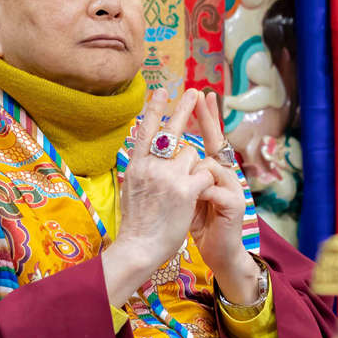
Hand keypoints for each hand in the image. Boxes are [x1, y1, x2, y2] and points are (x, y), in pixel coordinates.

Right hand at [101, 88, 213, 305]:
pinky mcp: (186, 188)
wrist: (139, 247)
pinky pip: (205, 173)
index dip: (153, 108)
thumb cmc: (137, 223)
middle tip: (193, 92)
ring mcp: (168, 175)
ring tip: (187, 189)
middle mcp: (150, 165)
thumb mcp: (131, 188)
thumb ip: (141, 168)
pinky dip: (206, 182)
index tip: (161, 90)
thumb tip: (145, 153)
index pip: (144, 129)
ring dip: (196, 167)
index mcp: (135, 165)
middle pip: (171, 130)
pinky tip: (198, 196)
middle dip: (183, 108)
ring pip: (193, 155)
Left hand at [191, 92, 259, 304]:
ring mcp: (232, 186)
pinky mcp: (234, 203)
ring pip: (208, 164)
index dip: (205, 116)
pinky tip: (195, 203)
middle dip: (207, 117)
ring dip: (192, 176)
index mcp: (210, 171)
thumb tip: (158, 150)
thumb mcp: (182, 193)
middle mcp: (224, 174)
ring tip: (185, 194)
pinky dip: (199, 192)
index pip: (207, 138)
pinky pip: (211, 187)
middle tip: (200, 94)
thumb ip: (177, 172)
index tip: (201, 93)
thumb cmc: (196, 222)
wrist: (217, 252)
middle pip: (215, 140)